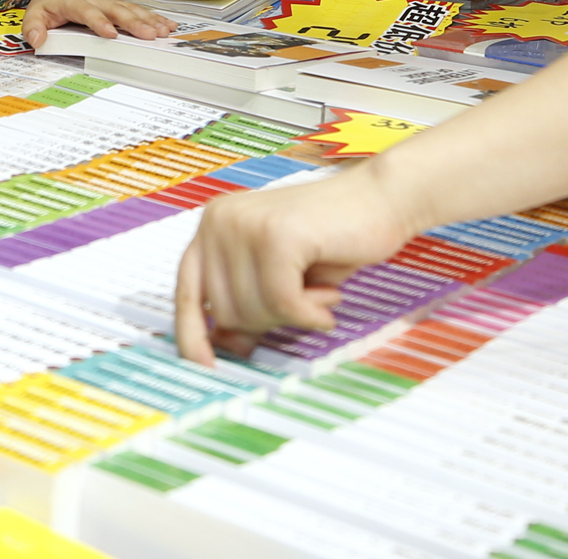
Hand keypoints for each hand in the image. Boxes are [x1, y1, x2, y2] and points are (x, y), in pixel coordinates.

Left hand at [22, 0, 174, 49]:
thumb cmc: (50, 5)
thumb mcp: (34, 14)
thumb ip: (33, 27)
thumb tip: (37, 40)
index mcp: (74, 1)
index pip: (87, 11)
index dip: (99, 21)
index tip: (111, 34)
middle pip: (116, 9)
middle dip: (133, 22)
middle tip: (148, 35)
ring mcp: (110, 2)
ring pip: (131, 9)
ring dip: (148, 20)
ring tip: (163, 32)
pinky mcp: (120, 7)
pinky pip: (139, 12)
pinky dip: (154, 19)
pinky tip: (168, 26)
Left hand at [174, 164, 420, 363]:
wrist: (381, 198)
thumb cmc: (334, 237)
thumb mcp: (280, 277)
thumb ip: (249, 304)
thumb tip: (224, 347)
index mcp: (214, 226)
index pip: (186, 293)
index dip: (193, 336)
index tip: (205, 368)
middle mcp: (220, 220)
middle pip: (226, 312)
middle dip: (269, 320)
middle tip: (305, 298)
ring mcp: (245, 223)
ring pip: (253, 310)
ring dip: (294, 315)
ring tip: (320, 290)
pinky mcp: (277, 234)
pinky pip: (283, 302)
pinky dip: (310, 312)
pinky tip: (331, 295)